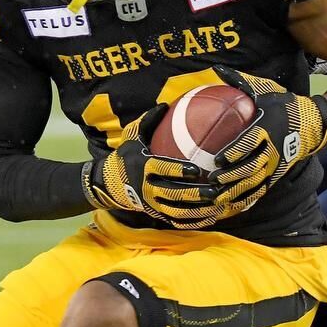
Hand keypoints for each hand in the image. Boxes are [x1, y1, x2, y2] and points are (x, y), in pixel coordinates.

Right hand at [82, 105, 223, 228]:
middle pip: (173, 194)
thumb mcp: (132, 136)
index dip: (178, 170)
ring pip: (177, 211)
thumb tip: (165, 104)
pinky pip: (177, 222)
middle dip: (195, 194)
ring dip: (198, 210)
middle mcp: (147, 188)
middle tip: (215, 191)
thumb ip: (148, 121)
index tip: (196, 169)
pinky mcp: (156, 215)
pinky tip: (212, 217)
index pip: (162, 169)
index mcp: (143, 167)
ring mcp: (152, 204)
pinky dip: (195, 221)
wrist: (109, 184)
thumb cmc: (126, 156)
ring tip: (218, 205)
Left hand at [210, 66, 326, 213]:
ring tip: (217, 197)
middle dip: (231, 177)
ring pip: (255, 182)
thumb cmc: (284, 104)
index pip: (249, 142)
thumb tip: (217, 69)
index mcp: (267, 128)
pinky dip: (245, 199)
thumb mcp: (265, 90)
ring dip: (235, 192)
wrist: (315, 122)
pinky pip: (260, 190)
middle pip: (251, 167)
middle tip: (212, 182)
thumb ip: (241, 82)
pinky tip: (230, 206)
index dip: (234, 152)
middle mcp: (272, 149)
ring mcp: (275, 164)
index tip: (218, 159)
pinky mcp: (277, 174)